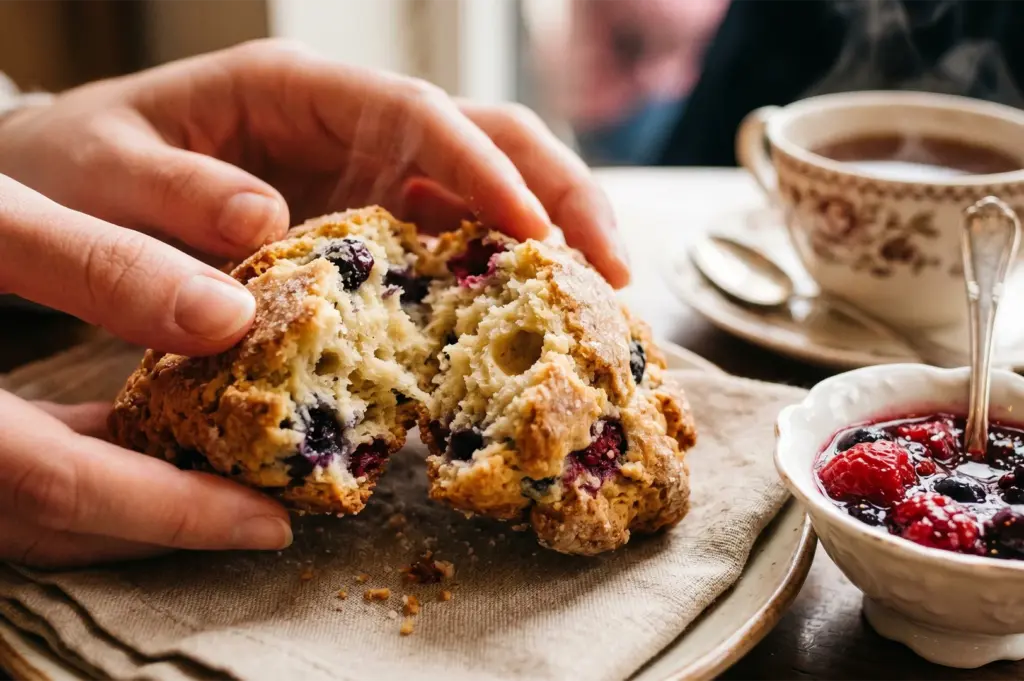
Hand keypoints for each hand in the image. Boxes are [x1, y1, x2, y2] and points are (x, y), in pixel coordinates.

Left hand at [0, 39, 628, 285]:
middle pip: (485, 139)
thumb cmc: (76, 165)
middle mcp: (351, 128)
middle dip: (558, 194)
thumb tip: (269, 223)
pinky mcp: (368, 228)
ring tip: (597, 301)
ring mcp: (367, 178)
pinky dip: (496, 276)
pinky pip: (450, 243)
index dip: (485, 170)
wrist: (62, 188)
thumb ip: (174, 194)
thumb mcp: (100, 170)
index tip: (534, 232)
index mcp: (297, 91)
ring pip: (486, 190)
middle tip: (614, 269)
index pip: (419, 115)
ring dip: (548, 238)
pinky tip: (526, 319)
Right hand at [0, 176, 291, 567]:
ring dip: (128, 504)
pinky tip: (142, 436)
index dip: (170, 513)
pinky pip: (16, 474)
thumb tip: (226, 319)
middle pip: (47, 519)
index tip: (270, 521)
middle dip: (162, 525)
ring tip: (224, 482)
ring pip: (30, 510)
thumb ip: (97, 266)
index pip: (55, 486)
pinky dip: (85, 467)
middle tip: (263, 517)